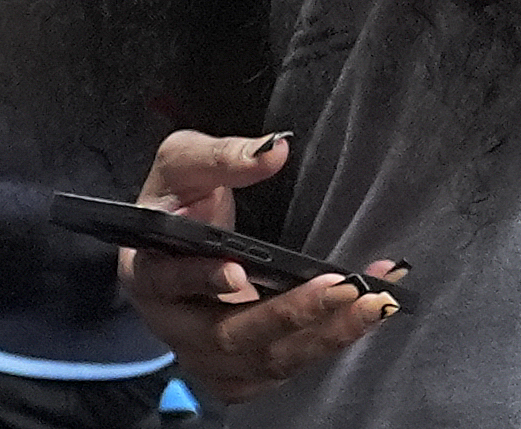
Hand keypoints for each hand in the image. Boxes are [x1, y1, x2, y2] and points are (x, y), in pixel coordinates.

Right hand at [117, 131, 402, 404]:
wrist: (181, 240)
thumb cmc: (178, 200)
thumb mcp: (185, 163)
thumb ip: (222, 156)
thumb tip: (275, 149)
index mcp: (147, 273)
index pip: (166, 283)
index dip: (201, 279)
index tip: (238, 269)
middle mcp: (175, 327)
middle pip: (230, 336)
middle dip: (292, 313)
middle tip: (344, 286)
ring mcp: (208, 358)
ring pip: (267, 361)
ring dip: (325, 335)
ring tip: (373, 303)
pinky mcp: (243, 372)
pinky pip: (288, 367)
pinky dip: (331, 342)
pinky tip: (366, 316)